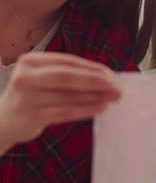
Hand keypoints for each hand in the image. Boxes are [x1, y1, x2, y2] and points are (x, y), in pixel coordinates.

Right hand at [0, 52, 120, 147]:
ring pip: (68, 96)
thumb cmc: (29, 96)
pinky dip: (85, 110)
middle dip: (96, 81)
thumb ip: (64, 73)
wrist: (2, 121)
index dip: (91, 68)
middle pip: (68, 76)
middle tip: (117, 87)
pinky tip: (100, 108)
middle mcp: (27, 76)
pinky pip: (65, 112)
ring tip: (113, 98)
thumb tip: (102, 75)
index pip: (67, 62)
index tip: (111, 74)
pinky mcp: (32, 116)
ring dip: (95, 97)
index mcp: (31, 61)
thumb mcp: (40, 77)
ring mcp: (28, 97)